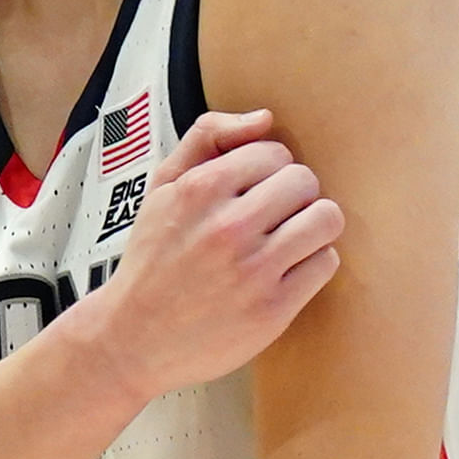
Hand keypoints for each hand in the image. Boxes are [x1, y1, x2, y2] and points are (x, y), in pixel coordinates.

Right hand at [79, 111, 342, 403]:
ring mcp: (253, 270)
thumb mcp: (162, 187)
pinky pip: (326, 262)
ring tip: (289, 240)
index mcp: (199, 190)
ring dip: (313, 226)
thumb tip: (265, 119)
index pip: (274, 153)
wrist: (133, 339)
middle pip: (305, 182)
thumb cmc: (152, 260)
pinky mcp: (273, 309)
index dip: (269, 171)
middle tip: (273, 218)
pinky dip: (313, 264)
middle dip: (294, 196)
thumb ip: (208, 138)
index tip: (254, 193)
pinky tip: (287, 272)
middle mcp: (227, 227)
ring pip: (326, 219)